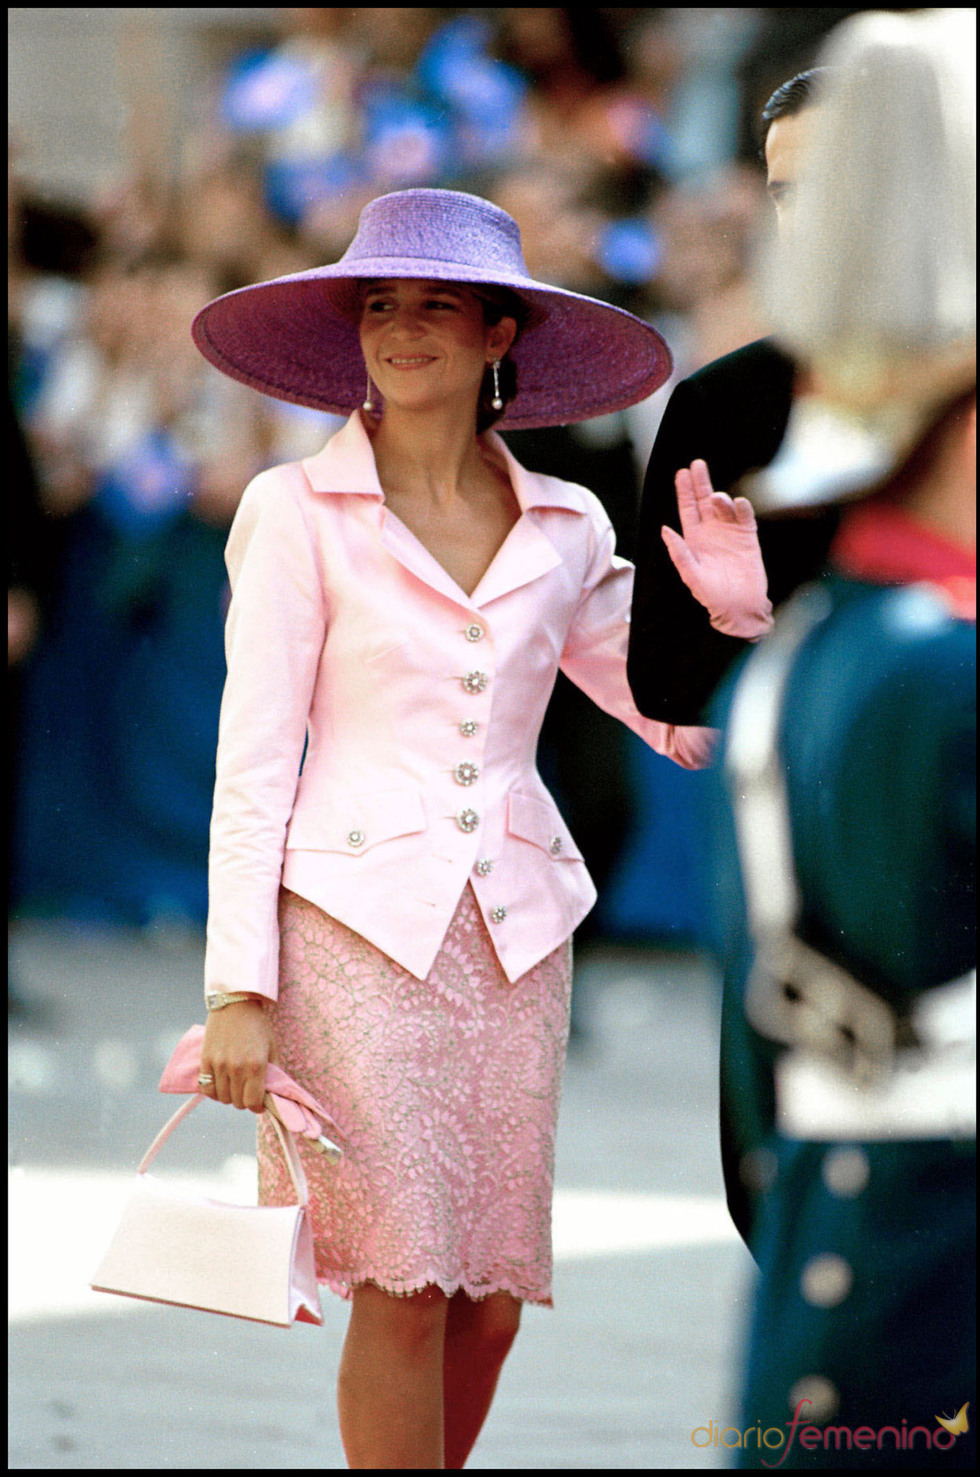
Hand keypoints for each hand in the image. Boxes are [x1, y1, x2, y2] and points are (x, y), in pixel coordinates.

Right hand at [199, 999, 278, 1113]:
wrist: (235, 1004)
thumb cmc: (257, 1024)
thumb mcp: (272, 1046)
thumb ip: (274, 1072)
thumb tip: (274, 1094)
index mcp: (256, 1065)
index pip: (253, 1102)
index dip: (257, 1107)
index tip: (259, 1103)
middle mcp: (236, 1068)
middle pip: (237, 1103)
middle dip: (245, 1101)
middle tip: (248, 1091)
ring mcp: (219, 1065)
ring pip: (222, 1098)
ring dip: (230, 1096)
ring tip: (235, 1086)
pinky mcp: (205, 1060)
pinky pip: (207, 1088)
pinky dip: (214, 1091)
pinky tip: (221, 1083)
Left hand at [661, 460, 772, 639]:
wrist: (740, 608)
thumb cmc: (712, 596)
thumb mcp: (691, 576)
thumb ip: (679, 553)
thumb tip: (665, 530)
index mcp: (694, 539)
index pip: (687, 509)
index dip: (684, 491)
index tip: (682, 473)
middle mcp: (711, 532)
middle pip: (704, 501)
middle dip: (700, 482)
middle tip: (697, 464)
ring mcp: (730, 533)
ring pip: (724, 507)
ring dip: (720, 499)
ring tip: (716, 498)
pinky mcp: (748, 537)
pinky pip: (745, 517)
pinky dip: (742, 508)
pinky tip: (737, 504)